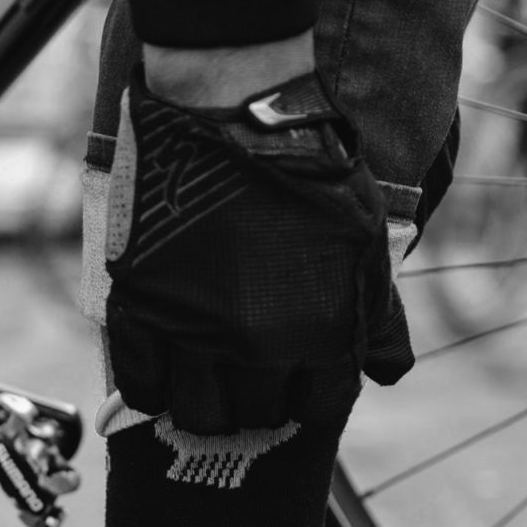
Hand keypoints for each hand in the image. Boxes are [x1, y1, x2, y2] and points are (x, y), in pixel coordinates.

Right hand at [104, 75, 411, 433]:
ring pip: (200, 415)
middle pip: (258, 414)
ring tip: (210, 380)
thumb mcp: (363, 243)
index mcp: (322, 333)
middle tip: (253, 374)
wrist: (235, 111)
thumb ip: (377, 317)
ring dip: (209, 407)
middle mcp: (261, 345)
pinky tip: (165, 375)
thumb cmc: (309, 170)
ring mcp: (196, 329)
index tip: (298, 380)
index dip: (310, 396)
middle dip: (261, 400)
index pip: (318, 405)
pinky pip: (142, 385)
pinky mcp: (143, 306)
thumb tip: (384, 373)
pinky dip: (152, 391)